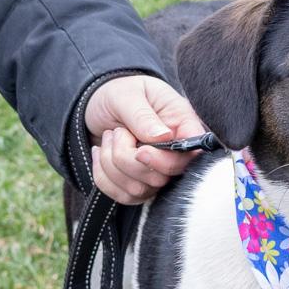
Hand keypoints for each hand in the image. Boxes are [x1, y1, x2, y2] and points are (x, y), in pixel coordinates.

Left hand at [84, 75, 205, 203]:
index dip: (165, 161)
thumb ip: (142, 115)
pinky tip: (100, 154)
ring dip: (111, 164)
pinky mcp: (140, 186)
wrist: (98, 104)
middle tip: (117, 132)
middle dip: (127, 158)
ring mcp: (158, 173)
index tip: (140, 150)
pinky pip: (122, 196)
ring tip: (109, 138)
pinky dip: (103, 176)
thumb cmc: (118, 93)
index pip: (190, 157)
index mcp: (182, 126)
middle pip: (161, 178)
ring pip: (139, 190)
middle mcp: (175, 154)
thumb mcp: (127, 95)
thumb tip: (161, 137)